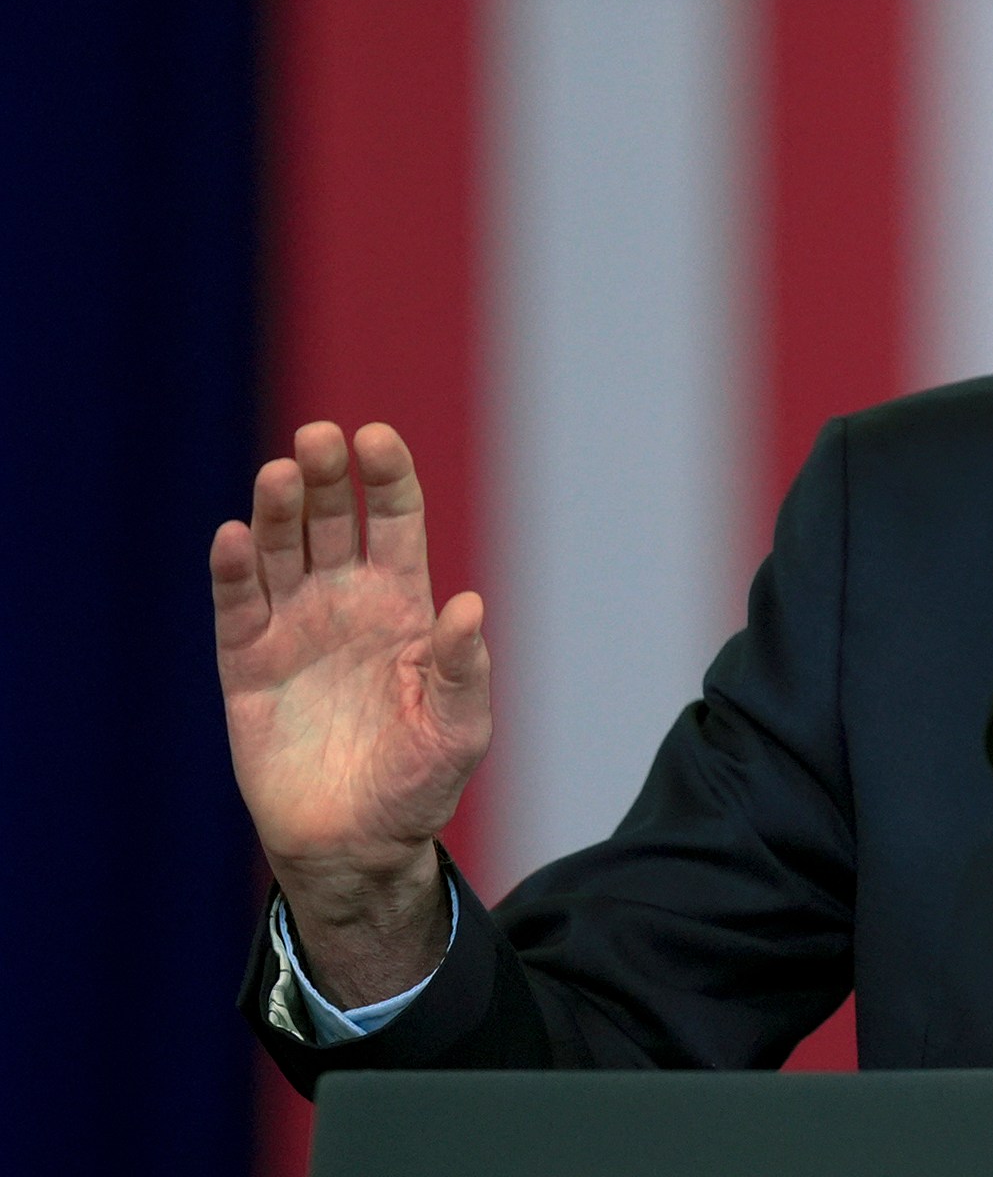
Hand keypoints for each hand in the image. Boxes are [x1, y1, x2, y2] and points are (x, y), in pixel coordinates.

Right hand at [211, 421, 489, 998]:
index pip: (395, 522)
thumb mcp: (459, 729)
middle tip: (318, 438)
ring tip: (281, 473)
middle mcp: (345, 603)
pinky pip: (237, 606)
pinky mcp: (247, 664)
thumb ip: (463, 669)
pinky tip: (233, 537)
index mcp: (403, 605)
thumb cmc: (419, 783)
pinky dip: (233, 571)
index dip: (387, 476)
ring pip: (281, 549)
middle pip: (333, 520)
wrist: (356, 843)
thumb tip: (470, 606)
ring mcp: (294, 628)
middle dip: (327, 476)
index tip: (376, 437)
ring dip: (278, 508)